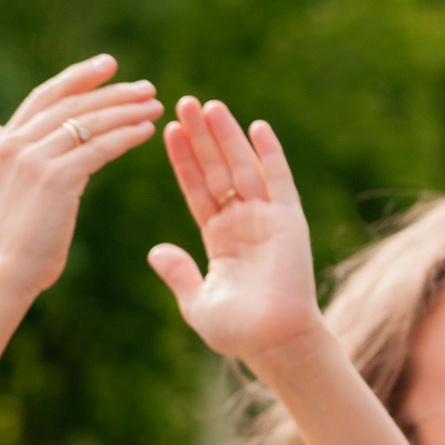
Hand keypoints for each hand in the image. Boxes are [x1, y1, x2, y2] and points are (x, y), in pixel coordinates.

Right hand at [0, 60, 160, 305]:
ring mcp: (34, 160)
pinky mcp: (56, 179)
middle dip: (113, 93)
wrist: (5, 272)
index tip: (109, 65)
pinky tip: (147, 132)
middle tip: (146, 87)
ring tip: (154, 107)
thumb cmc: (13, 236)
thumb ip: (10, 155)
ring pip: (90, 124)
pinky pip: (100, 148)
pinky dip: (126, 136)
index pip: (46, 96)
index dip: (79, 77)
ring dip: (127, 111)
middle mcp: (16, 145)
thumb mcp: (5, 185)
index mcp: (4, 142)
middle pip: (72, 104)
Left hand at [148, 100, 321, 369]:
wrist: (273, 342)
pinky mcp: (289, 221)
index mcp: (220, 238)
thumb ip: (178, 273)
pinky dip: (269, 154)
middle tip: (184, 102)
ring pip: (243, 168)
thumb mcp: (196, 301)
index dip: (183, 160)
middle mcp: (243, 222)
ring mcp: (267, 219)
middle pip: (217, 170)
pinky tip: (256, 126)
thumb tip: (154, 251)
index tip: (167, 131)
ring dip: (227, 137)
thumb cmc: (237, 331)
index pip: (197, 189)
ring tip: (210, 105)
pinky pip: (278, 181)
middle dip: (201, 137)